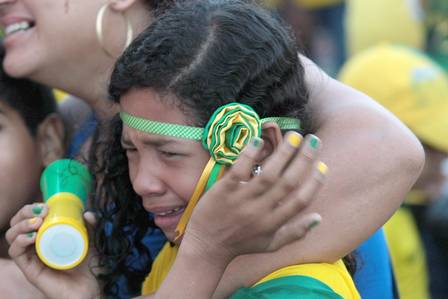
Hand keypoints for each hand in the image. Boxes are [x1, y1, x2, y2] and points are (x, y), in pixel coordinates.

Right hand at [5, 204, 100, 298]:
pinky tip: (32, 237)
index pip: (29, 219)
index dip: (32, 209)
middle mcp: (36, 247)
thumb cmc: (92, 267)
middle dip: (24, 213)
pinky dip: (19, 242)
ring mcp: (32, 258)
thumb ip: (91, 227)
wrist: (93, 289)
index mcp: (47, 237)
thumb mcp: (93, 241)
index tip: (46, 206)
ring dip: (21, 225)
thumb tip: (87, 213)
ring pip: (12, 237)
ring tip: (37, 223)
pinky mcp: (30, 270)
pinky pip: (16, 253)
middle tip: (41, 212)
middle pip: (17, 225)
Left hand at [184, 132, 324, 261]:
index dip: (314, 184)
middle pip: (288, 183)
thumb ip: (295, 232)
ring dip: (283, 154)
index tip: (323, 166)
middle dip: (304, 160)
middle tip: (314, 140)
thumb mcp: (270, 244)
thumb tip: (319, 217)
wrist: (207, 246)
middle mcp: (260, 211)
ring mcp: (242, 200)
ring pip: (268, 175)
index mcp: (273, 223)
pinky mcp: (223, 191)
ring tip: (294, 136)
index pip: (300, 202)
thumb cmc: (241, 244)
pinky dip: (249, 155)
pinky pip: (239, 171)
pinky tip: (258, 140)